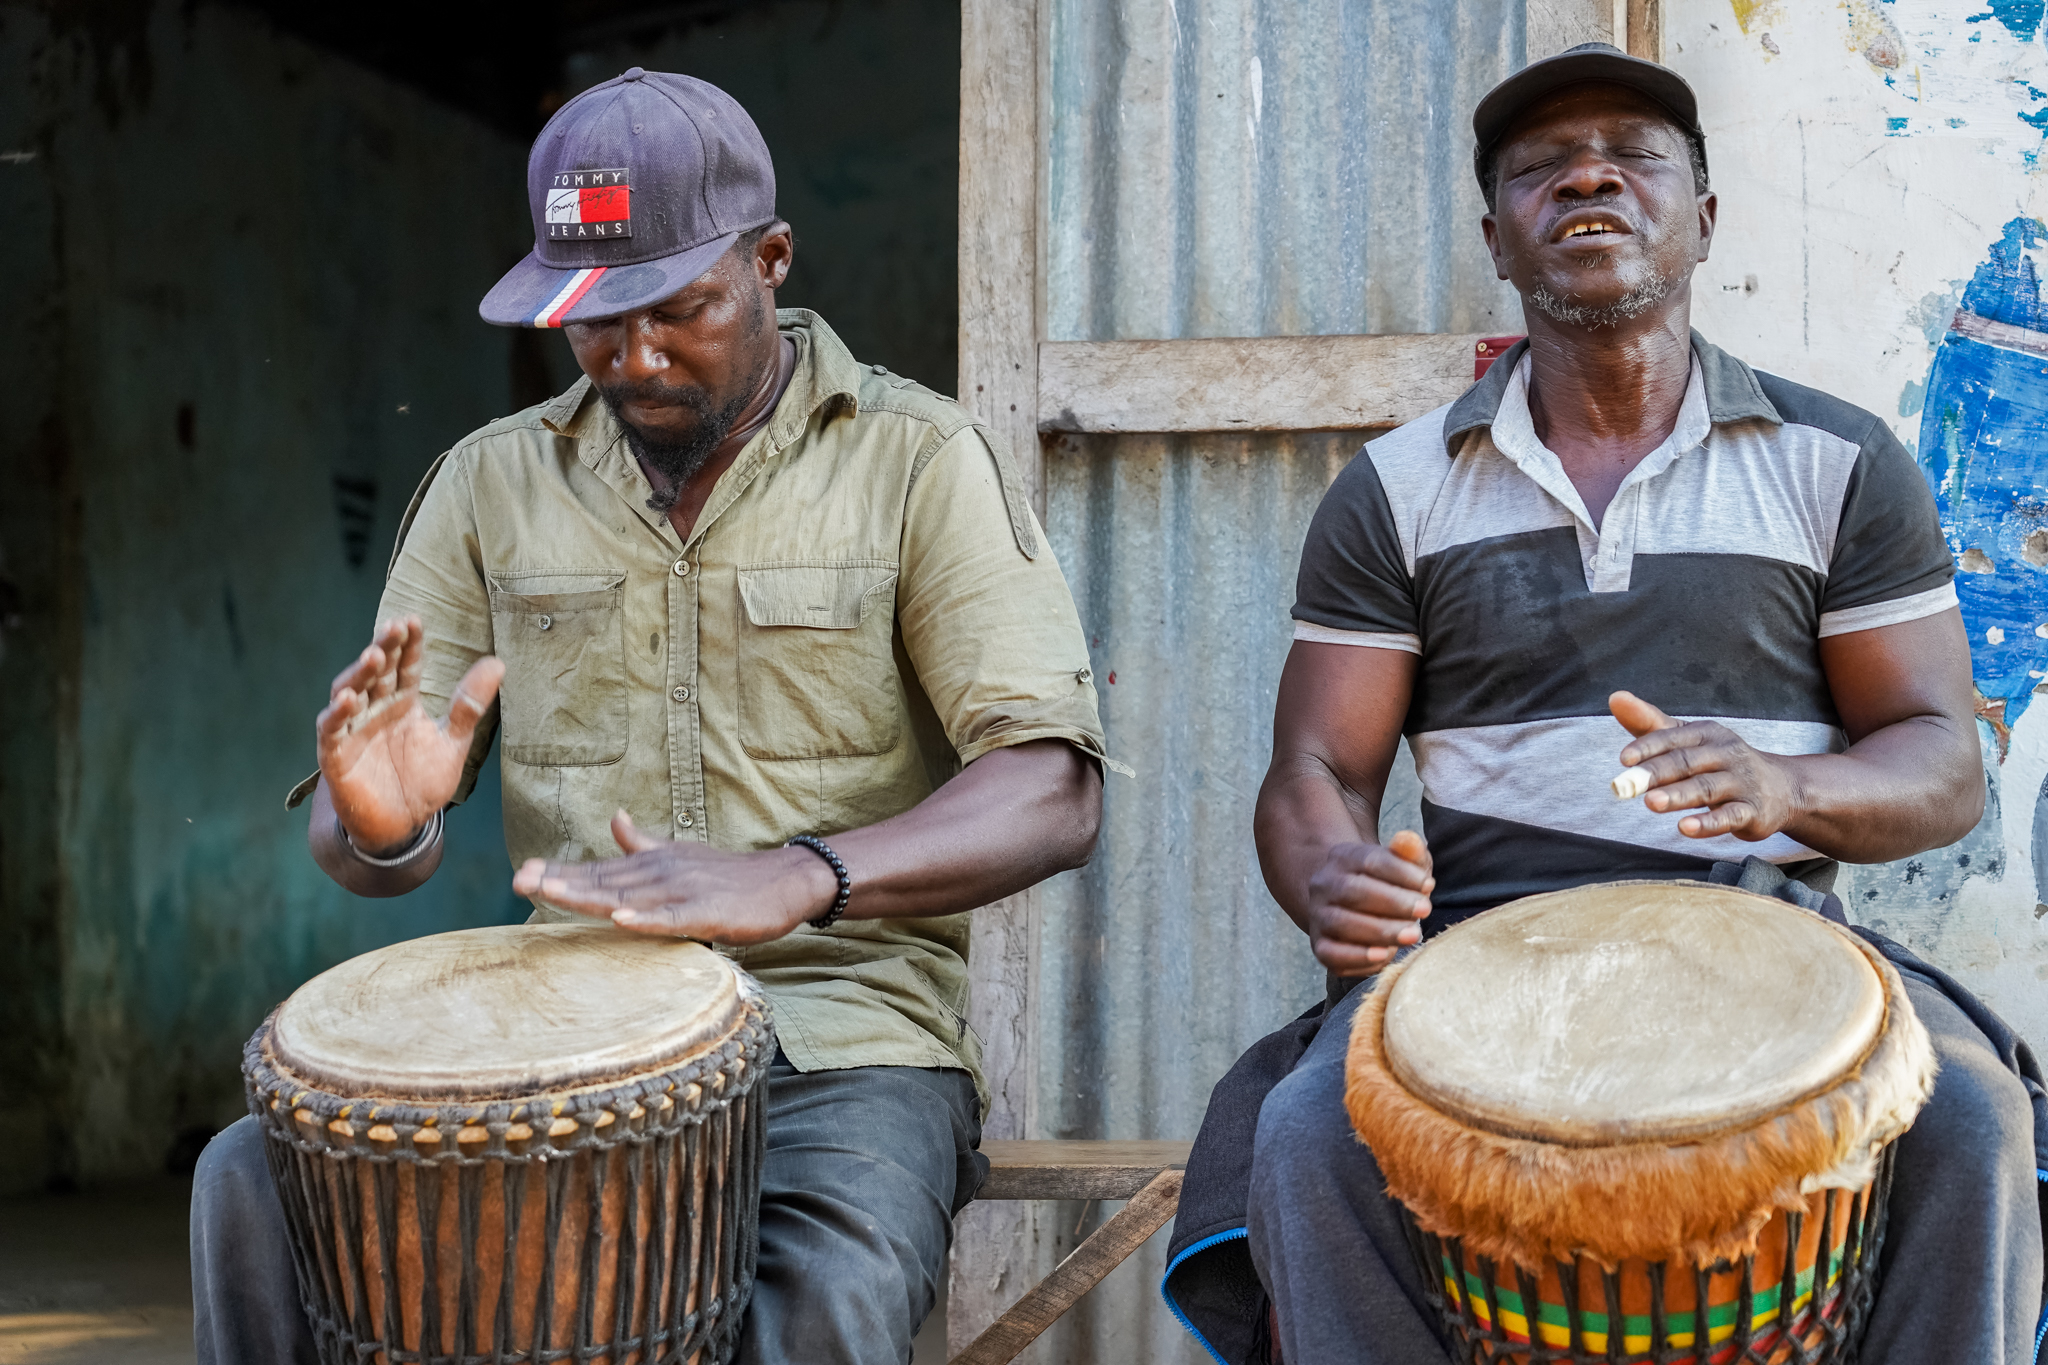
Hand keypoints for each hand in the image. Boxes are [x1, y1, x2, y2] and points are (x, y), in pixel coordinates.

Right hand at [317, 617, 503, 853]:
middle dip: (384, 648)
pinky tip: (348, 700)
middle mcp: (375, 710)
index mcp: (402, 703)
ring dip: (359, 674)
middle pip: (376, 672)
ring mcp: (352, 731)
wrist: (402, 825)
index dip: (409, 644)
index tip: (415, 620)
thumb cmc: (423, 781)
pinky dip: (337, 715)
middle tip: (395, 626)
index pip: (405, 666)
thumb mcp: (453, 742)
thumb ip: (469, 705)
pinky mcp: (335, 756)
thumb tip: (498, 663)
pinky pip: (331, 731)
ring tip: (373, 655)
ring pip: (349, 693)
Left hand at [512, 811, 840, 943]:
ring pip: (629, 896)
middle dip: (561, 881)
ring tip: (553, 894)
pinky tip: (622, 920)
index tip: (523, 871)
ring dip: (590, 896)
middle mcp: (661, 874)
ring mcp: (683, 892)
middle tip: (520, 881)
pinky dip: (646, 919)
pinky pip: (672, 918)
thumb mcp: (680, 854)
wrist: (782, 880)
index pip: (599, 869)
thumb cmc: (728, 874)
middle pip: (604, 880)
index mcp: (652, 864)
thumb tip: (614, 819)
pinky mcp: (707, 913)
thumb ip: (642, 843)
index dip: (561, 871)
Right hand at [1303, 829, 1433, 976]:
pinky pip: (1331, 953)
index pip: (1370, 860)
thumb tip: (1409, 840)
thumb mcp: (1401, 864)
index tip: (1428, 885)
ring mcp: (1318, 915)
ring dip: (1380, 930)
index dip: (1401, 872)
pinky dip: (1357, 956)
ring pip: (1340, 922)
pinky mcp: (1320, 945)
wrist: (1352, 907)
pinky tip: (1385, 954)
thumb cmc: (1386, 885)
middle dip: (1393, 902)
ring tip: (1413, 935)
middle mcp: (1324, 884)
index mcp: (1343, 857)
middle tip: (1425, 910)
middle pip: (1352, 891)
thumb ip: (1409, 853)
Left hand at [1609, 690, 1799, 839]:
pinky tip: (1686, 828)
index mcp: (1706, 733)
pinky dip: (1709, 823)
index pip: (1673, 738)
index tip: (1624, 760)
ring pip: (1706, 789)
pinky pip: (1731, 816)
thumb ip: (1649, 723)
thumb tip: (1615, 697)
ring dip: (1678, 796)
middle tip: (1628, 785)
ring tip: (1651, 803)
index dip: (1648, 747)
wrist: (1781, 788)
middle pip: (1686, 762)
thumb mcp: (1686, 739)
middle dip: (1656, 773)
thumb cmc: (1718, 761)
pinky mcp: (1753, 811)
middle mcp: (1726, 754)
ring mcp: (1741, 783)